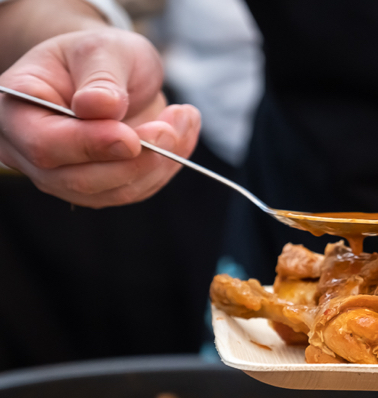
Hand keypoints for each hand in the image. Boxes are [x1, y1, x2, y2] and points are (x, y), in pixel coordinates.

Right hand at [0, 28, 200, 206]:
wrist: (110, 72)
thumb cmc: (98, 57)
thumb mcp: (101, 49)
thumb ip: (100, 77)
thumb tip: (100, 107)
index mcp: (16, 109)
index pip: (44, 144)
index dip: (89, 145)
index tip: (131, 136)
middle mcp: (31, 152)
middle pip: (79, 179)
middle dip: (134, 160)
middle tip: (170, 128)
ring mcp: (65, 176)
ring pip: (114, 191)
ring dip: (159, 162)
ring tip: (182, 119)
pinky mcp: (101, 188)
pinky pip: (137, 190)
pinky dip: (167, 167)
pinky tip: (182, 134)